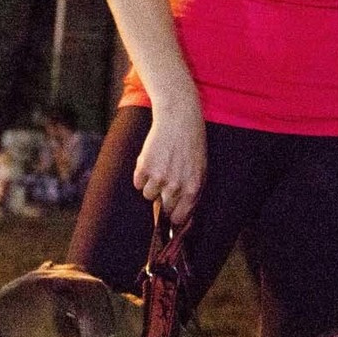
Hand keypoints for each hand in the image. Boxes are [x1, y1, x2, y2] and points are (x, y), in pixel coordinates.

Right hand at [133, 98, 205, 224]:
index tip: (171, 214)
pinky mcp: (143, 168)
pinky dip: (141, 174)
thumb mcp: (199, 169)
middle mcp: (175, 186)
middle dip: (163, 199)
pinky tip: (151, 160)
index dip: (174, 216)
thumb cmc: (191, 144)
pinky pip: (138, 183)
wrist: (178, 119)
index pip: (180, 217)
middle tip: (166, 181)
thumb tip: (180, 216)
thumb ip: (191, 192)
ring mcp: (158, 178)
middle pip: (163, 209)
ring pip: (149, 195)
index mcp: (192, 188)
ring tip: (160, 166)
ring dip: (152, 184)